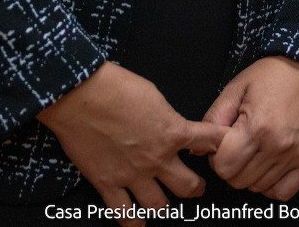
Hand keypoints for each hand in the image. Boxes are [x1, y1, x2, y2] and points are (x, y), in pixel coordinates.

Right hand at [37, 61, 227, 211]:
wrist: (80, 94)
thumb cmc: (114, 85)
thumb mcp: (152, 94)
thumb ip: (164, 116)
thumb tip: (166, 124)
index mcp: (172, 131)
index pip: (208, 141)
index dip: (217, 144)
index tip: (218, 147)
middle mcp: (157, 158)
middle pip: (188, 186)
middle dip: (196, 187)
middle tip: (196, 186)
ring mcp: (133, 175)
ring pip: (159, 205)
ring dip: (165, 205)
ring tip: (165, 203)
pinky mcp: (108, 183)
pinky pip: (124, 214)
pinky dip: (133, 222)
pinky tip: (138, 223)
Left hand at [202, 55, 298, 200]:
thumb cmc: (270, 76)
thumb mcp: (236, 88)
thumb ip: (214, 118)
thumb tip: (197, 148)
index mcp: (256, 126)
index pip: (224, 166)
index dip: (216, 157)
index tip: (222, 144)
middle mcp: (277, 146)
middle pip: (239, 180)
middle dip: (230, 167)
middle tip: (236, 147)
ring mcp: (295, 156)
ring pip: (258, 188)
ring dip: (249, 175)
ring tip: (253, 152)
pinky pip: (283, 192)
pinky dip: (270, 186)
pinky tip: (267, 168)